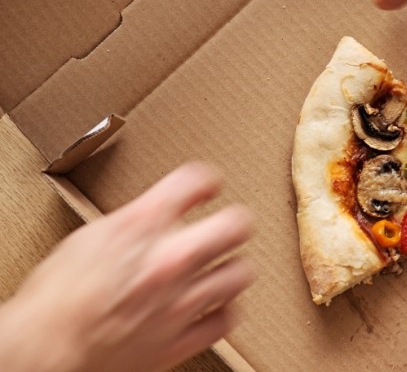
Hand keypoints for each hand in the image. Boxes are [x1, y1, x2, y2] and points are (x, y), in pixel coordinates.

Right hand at [0, 163, 252, 371]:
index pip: (196, 180)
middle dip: (235, 222)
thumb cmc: (55, 299)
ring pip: (240, 274)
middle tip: (228, 225)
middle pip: (236, 225)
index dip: (205, 180)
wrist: (42, 350)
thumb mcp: (90, 237)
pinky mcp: (180, 340)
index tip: (207, 187)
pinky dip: (224, 311)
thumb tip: (156, 215)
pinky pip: (225, 320)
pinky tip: (214, 305)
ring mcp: (179, 302)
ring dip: (233, 268)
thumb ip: (134, 221)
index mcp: (141, 227)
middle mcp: (168, 260)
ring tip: (224, 267)